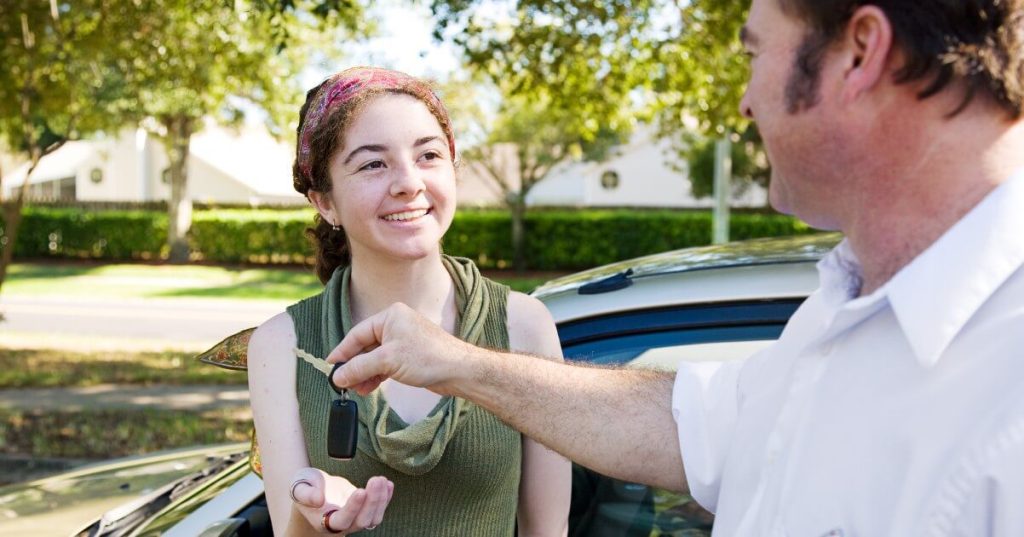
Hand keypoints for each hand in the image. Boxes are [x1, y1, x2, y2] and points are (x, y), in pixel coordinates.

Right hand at [289, 467, 392, 533]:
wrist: (314, 489)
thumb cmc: (306, 487)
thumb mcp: (299, 486)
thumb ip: (305, 493)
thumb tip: (318, 499)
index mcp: (324, 522)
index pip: (342, 521)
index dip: (352, 508)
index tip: (360, 491)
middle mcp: (342, 524)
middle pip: (362, 521)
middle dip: (372, 501)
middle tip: (376, 479)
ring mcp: (355, 519)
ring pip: (374, 518)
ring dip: (381, 499)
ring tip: (381, 479)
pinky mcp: (364, 510)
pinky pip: (379, 510)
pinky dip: (386, 497)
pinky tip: (388, 484)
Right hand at [326, 302, 471, 394]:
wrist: (458, 370)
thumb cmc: (427, 357)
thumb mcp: (387, 361)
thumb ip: (359, 367)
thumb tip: (337, 376)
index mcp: (390, 316)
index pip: (357, 334)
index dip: (342, 352)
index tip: (330, 367)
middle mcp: (396, 325)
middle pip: (365, 347)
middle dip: (354, 366)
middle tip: (342, 384)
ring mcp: (403, 341)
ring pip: (375, 358)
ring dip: (364, 374)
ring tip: (355, 390)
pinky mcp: (408, 356)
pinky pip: (385, 365)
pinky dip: (376, 376)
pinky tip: (368, 388)